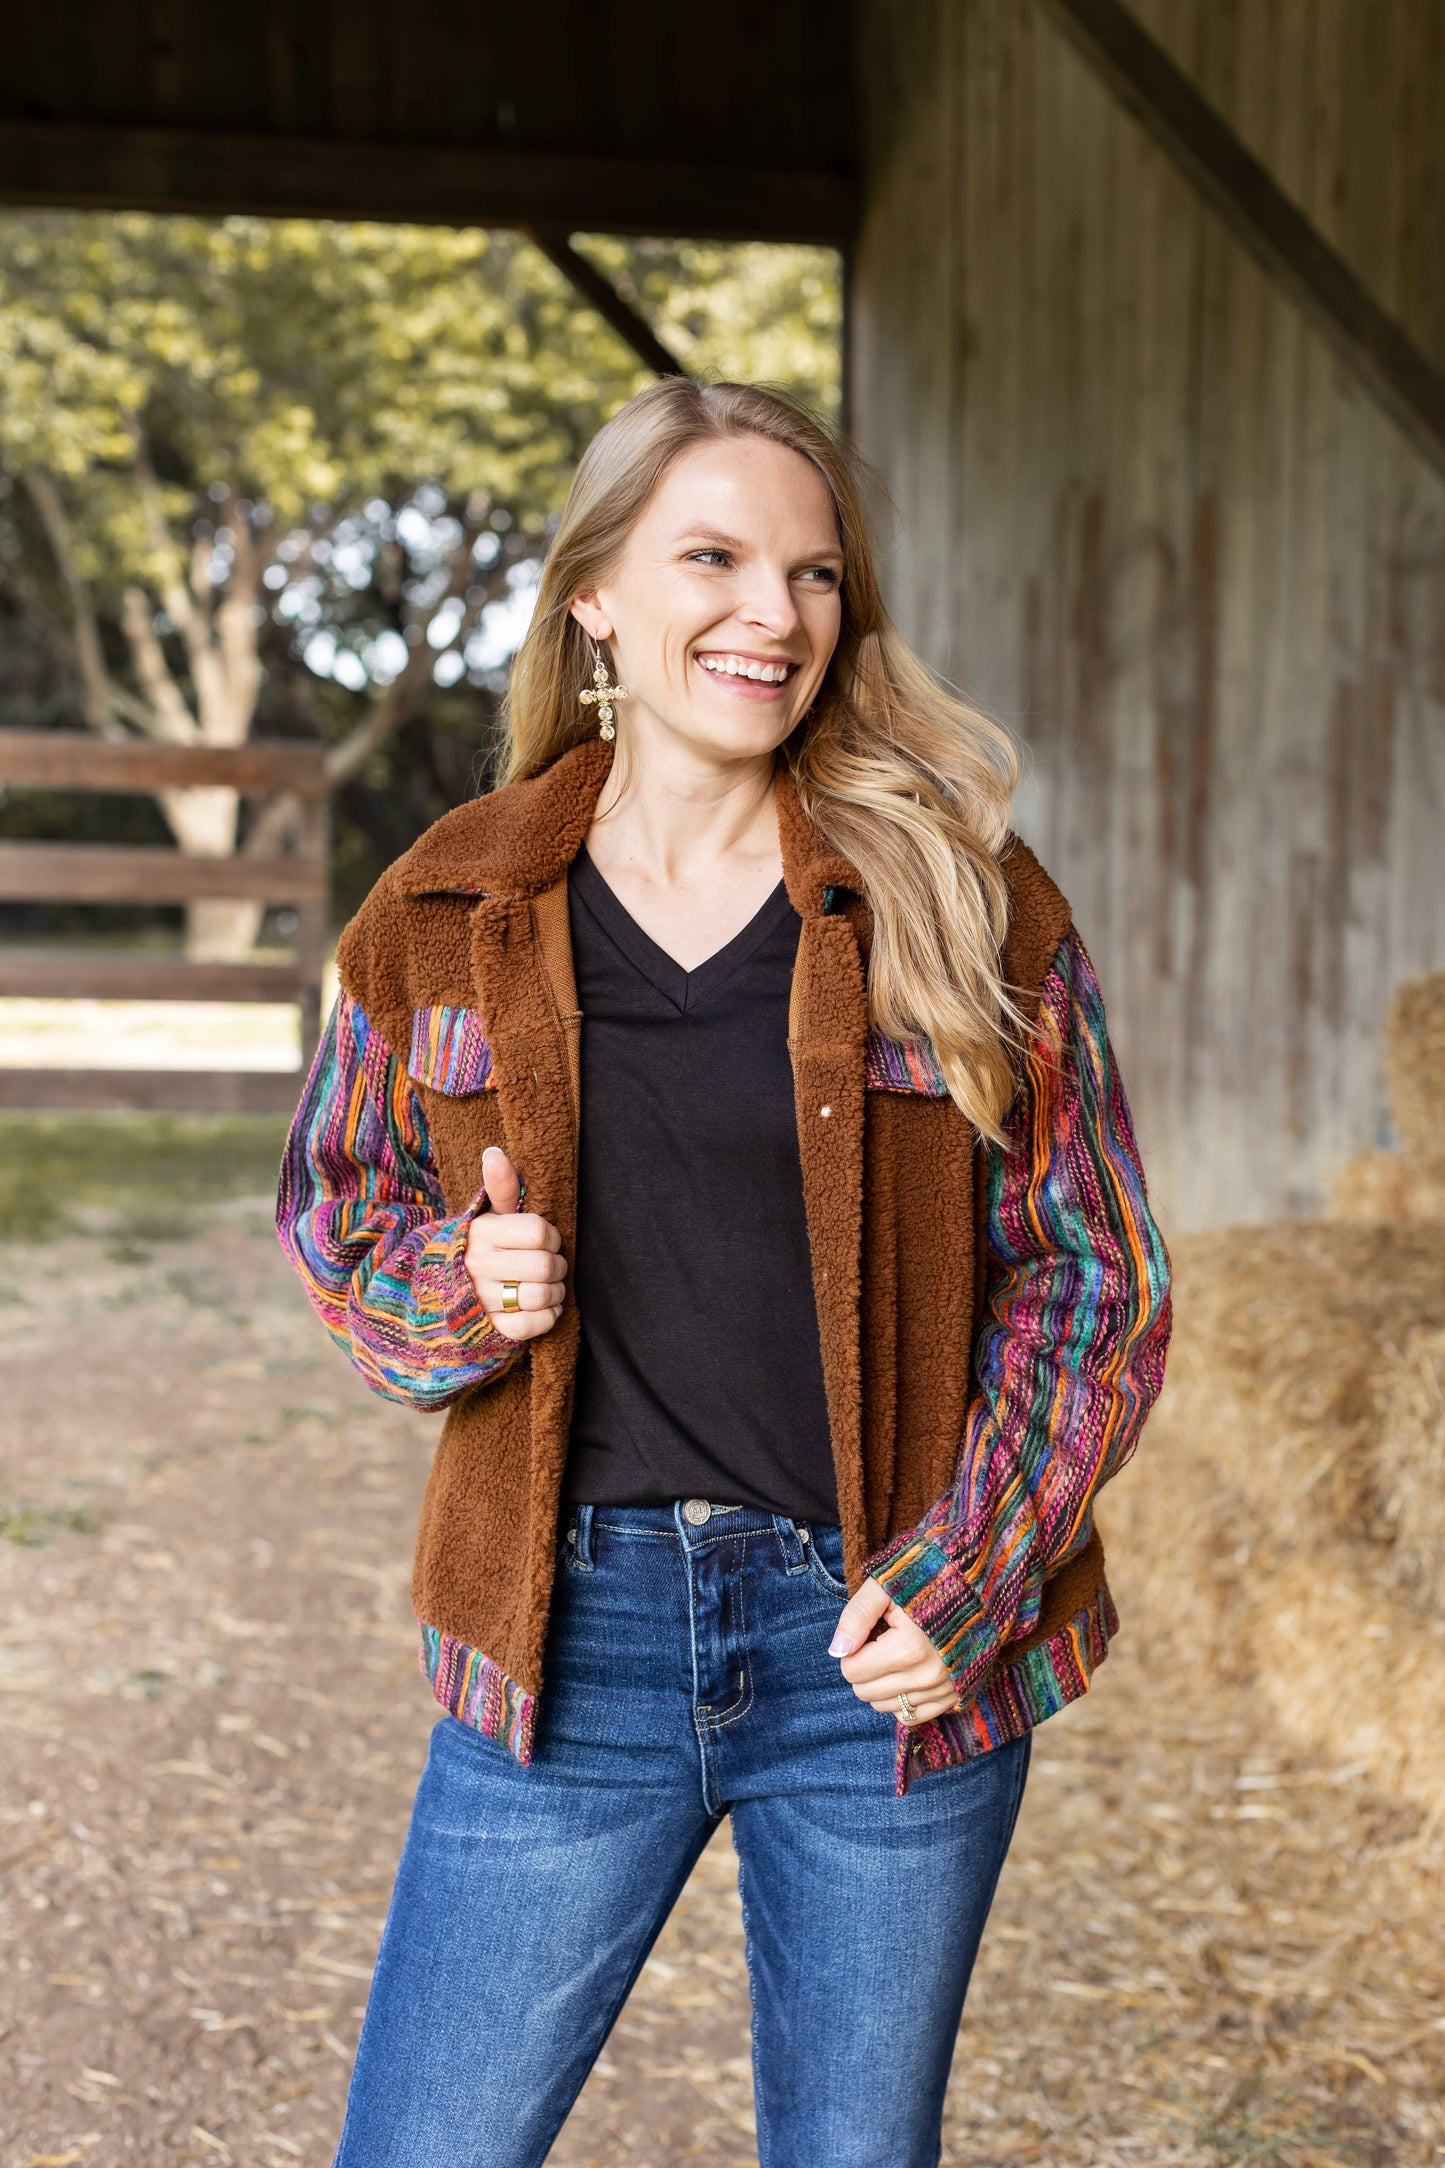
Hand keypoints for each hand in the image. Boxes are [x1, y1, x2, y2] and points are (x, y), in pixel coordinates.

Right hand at [463, 1145, 567, 1343]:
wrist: (442, 1290)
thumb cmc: (480, 1248)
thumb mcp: (488, 1216)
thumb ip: (501, 1188)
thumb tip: (494, 1152)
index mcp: (481, 1233)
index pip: (539, 1231)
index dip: (552, 1236)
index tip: (546, 1240)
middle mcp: (477, 1266)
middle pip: (545, 1265)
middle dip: (558, 1265)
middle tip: (552, 1265)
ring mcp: (481, 1300)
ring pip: (540, 1296)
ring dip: (555, 1292)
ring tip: (548, 1285)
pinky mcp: (488, 1329)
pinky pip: (530, 1326)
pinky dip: (546, 1317)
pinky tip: (545, 1307)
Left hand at [828, 1576, 959, 1725]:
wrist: (976, 1584)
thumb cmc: (925, 1579)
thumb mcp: (885, 1586)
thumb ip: (856, 1616)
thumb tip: (837, 1651)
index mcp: (907, 1648)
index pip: (852, 1670)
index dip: (852, 1651)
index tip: (868, 1633)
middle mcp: (927, 1676)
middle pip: (865, 1693)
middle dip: (863, 1669)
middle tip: (879, 1642)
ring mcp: (944, 1689)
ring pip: (885, 1707)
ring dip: (882, 1685)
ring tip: (896, 1654)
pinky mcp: (955, 1696)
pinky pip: (912, 1717)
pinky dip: (902, 1699)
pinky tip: (908, 1674)